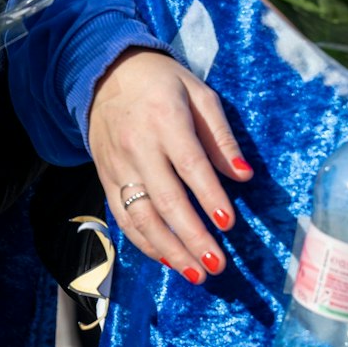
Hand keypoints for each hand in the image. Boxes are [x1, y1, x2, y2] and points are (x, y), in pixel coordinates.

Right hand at [87, 48, 252, 284]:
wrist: (103, 73)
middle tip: (216, 264)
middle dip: (192, 236)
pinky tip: (166, 258)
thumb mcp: (198, 93)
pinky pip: (123, 216)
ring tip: (195, 273)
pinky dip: (143, 242)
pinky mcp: (106, 177)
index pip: (189, 164)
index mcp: (165, 119)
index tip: (228, 223)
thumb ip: (220, 135)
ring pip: (141, 216)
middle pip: (166, 199)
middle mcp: (138, 146)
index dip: (208, 195)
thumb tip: (244, 175)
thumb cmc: (160, 83)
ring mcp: (118, 165)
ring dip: (169, 249)